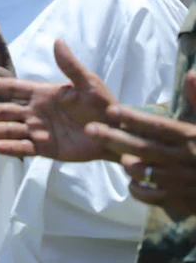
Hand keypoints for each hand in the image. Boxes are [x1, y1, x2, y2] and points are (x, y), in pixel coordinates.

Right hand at [0, 38, 116, 161]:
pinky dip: (9, 147)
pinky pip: (24, 147)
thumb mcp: (88, 83)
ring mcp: (38, 130)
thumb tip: (57, 40)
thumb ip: (70, 65)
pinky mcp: (45, 148)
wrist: (118, 134)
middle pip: (3, 110)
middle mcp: (34, 111)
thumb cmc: (103, 105)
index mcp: (41, 93)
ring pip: (8, 130)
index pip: (13, 88)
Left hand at [84, 71, 195, 213]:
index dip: (133, 118)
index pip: (158, 126)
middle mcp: (183, 160)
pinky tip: (132, 179)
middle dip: (113, 138)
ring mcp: (180, 183)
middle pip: (142, 148)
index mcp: (191, 138)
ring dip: (125, 162)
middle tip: (90, 129)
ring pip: (142, 172)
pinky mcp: (179, 201)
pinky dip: (137, 188)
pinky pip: (149, 196)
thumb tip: (191, 73)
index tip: (111, 110)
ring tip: (114, 153)